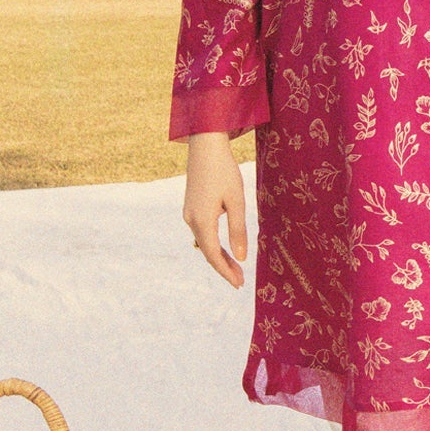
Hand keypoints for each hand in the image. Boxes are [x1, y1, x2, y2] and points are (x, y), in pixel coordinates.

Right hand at [183, 132, 248, 287]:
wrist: (205, 146)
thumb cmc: (224, 171)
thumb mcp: (236, 201)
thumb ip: (238, 230)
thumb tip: (240, 257)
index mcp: (202, 220)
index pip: (213, 255)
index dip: (226, 271)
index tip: (239, 284)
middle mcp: (191, 219)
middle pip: (207, 251)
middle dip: (224, 267)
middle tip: (240, 281)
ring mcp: (189, 213)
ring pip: (204, 242)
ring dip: (219, 255)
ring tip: (236, 267)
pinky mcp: (191, 206)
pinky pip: (202, 231)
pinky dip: (213, 243)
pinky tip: (224, 247)